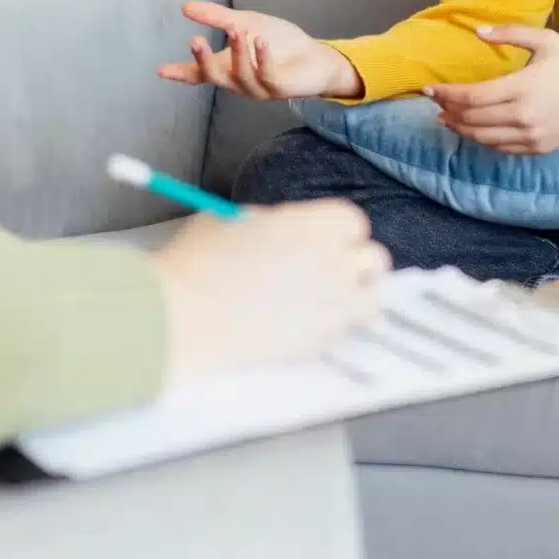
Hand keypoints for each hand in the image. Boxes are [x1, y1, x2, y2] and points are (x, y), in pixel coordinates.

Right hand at [150, 201, 389, 383]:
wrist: (182, 317)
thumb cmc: (195, 266)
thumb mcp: (229, 221)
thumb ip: (269, 223)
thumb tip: (285, 231)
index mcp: (305, 224)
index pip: (351, 222)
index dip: (340, 234)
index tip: (328, 244)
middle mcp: (327, 259)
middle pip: (372, 257)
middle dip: (357, 264)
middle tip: (338, 273)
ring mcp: (329, 300)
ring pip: (375, 295)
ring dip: (361, 295)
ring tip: (340, 301)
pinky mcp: (321, 336)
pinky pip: (355, 328)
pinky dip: (347, 325)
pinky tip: (325, 324)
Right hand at [156, 2, 361, 101]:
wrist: (314, 57)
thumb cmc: (279, 43)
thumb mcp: (245, 23)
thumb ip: (217, 18)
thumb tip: (185, 7)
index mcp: (227, 68)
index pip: (200, 73)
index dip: (181, 72)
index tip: (161, 70)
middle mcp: (238, 82)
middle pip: (214, 76)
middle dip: (203, 60)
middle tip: (194, 41)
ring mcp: (258, 88)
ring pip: (241, 75)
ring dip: (238, 53)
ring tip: (237, 31)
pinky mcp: (279, 89)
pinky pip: (266, 75)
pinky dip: (261, 58)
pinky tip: (259, 41)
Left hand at [424, 26, 558, 154]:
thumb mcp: (545, 40)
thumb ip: (510, 34)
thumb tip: (478, 31)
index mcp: (522, 88)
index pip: (471, 97)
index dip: (445, 94)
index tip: (428, 89)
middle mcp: (523, 116)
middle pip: (472, 119)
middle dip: (448, 110)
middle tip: (435, 102)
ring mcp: (530, 136)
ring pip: (483, 137)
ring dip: (460, 128)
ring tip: (447, 118)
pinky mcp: (537, 148)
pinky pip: (501, 147)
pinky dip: (482, 139)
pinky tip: (473, 129)